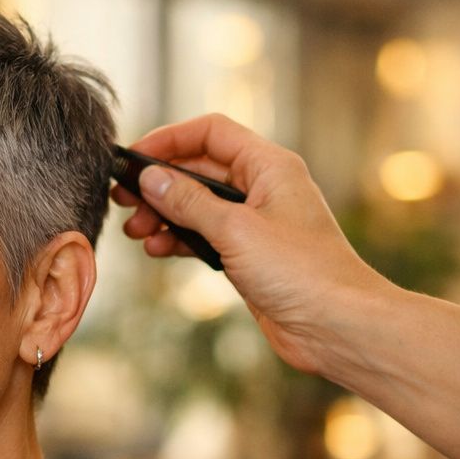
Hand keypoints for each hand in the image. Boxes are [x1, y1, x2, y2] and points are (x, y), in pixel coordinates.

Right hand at [114, 113, 385, 376]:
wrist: (336, 325)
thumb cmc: (301, 272)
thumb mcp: (236, 231)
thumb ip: (189, 202)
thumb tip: (151, 178)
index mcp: (270, 166)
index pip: (211, 133)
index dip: (169, 140)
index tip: (133, 159)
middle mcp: (263, 188)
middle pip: (199, 169)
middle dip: (160, 184)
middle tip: (124, 199)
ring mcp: (255, 223)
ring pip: (198, 206)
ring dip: (165, 215)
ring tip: (136, 231)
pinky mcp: (249, 255)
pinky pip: (205, 236)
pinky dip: (180, 239)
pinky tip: (158, 250)